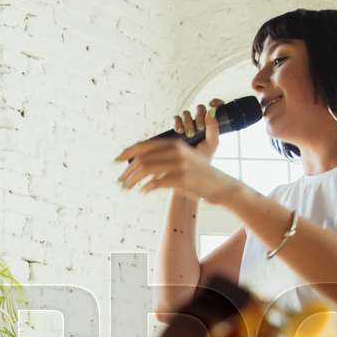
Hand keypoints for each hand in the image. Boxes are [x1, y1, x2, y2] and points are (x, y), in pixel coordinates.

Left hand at [116, 131, 241, 205]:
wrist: (220, 186)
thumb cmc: (198, 174)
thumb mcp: (183, 159)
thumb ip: (164, 158)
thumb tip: (138, 162)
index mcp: (175, 144)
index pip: (145, 145)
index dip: (128, 152)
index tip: (116, 160)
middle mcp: (176, 151)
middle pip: (143, 158)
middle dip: (127, 170)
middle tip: (120, 181)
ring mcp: (180, 165)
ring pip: (147, 169)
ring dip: (133, 179)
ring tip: (127, 187)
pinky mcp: (182, 179)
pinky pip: (157, 182)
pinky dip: (146, 187)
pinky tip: (143, 191)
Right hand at [177, 99, 225, 158]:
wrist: (186, 169)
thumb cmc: (201, 159)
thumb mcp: (212, 144)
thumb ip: (214, 128)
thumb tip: (212, 112)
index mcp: (210, 126)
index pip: (215, 109)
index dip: (215, 103)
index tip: (212, 104)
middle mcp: (199, 124)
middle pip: (199, 109)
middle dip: (199, 116)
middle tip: (199, 128)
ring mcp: (187, 125)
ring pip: (187, 113)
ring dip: (188, 121)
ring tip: (188, 133)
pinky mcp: (176, 128)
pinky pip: (176, 118)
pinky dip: (177, 122)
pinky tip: (179, 131)